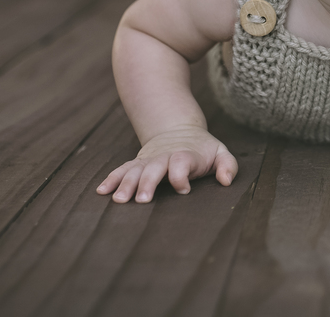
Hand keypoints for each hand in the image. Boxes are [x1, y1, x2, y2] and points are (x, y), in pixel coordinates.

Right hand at [97, 125, 237, 202]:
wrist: (179, 130)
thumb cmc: (202, 149)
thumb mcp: (220, 153)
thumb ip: (227, 165)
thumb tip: (226, 181)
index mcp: (186, 154)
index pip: (182, 163)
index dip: (181, 175)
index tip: (183, 189)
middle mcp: (164, 157)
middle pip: (155, 168)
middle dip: (148, 183)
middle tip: (143, 200)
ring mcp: (149, 160)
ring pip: (135, 170)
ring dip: (126, 184)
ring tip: (119, 200)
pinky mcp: (138, 163)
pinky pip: (122, 170)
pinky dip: (112, 179)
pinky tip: (101, 191)